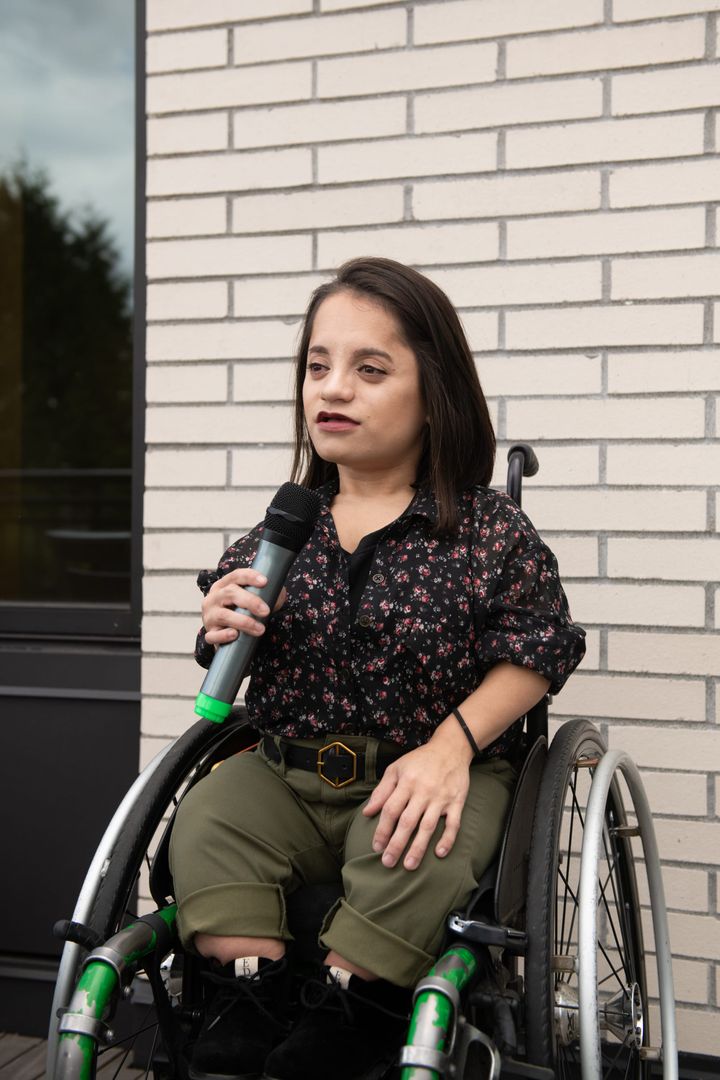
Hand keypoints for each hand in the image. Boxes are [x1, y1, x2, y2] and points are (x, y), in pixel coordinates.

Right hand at [201, 569, 286, 645]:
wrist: (224, 632)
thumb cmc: (240, 611)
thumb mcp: (252, 599)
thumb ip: (266, 594)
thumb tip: (278, 594)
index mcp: (224, 585)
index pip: (236, 576)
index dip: (250, 577)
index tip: (265, 582)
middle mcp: (214, 598)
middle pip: (230, 593)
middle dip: (251, 601)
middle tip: (266, 611)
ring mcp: (209, 616)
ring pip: (223, 615)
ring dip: (244, 622)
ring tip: (260, 629)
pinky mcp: (209, 633)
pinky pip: (212, 635)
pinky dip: (223, 635)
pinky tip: (235, 635)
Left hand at [362, 737, 471, 870]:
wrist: (450, 748)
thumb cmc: (420, 760)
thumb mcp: (396, 768)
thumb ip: (382, 790)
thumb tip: (367, 811)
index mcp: (406, 783)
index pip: (391, 810)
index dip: (382, 829)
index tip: (376, 847)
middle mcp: (423, 791)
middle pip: (407, 822)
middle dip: (396, 844)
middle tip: (388, 862)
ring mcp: (441, 798)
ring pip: (428, 826)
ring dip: (418, 847)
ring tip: (409, 865)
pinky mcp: (457, 802)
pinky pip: (453, 824)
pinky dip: (447, 839)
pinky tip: (439, 853)